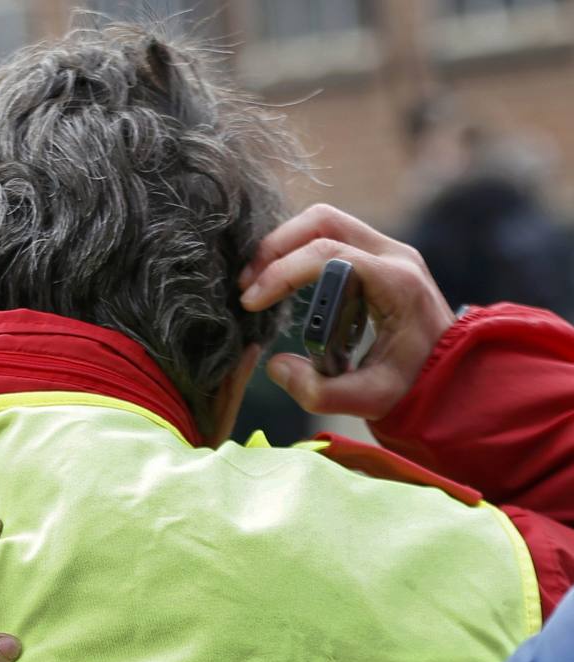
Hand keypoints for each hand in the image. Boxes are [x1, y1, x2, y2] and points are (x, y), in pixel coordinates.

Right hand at [238, 203, 455, 419]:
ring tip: (258, 280)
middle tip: (248, 284)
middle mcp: (395, 255)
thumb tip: (275, 364)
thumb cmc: (415, 385)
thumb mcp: (369, 399)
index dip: (281, 273)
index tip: (252, 301)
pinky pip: (330, 234)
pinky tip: (280, 278)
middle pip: (323, 221)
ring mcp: (388, 251)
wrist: (454, 373)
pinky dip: (297, 249)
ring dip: (284, 244)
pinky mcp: (377, 256)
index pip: (328, 254)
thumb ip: (318, 392)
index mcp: (396, 282)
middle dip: (276, 247)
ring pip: (324, 221)